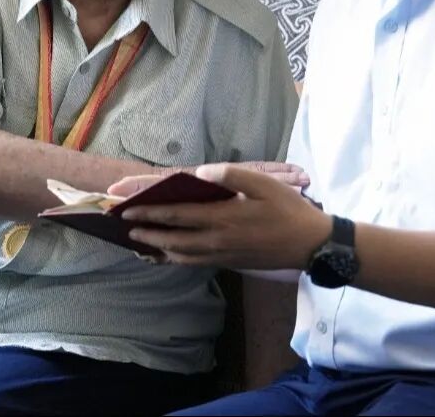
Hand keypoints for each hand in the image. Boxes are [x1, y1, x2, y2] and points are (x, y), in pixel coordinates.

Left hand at [120, 164, 330, 269]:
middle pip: (173, 239)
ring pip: (182, 255)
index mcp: (223, 218)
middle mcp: (217, 240)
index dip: (150, 212)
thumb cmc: (287, 209)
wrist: (309, 244)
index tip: (127, 209)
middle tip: (126, 229)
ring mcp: (223, 255)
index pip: (177, 214)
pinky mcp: (230, 263)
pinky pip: (195, 262)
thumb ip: (231, 175)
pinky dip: (177, 258)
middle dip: (147, 233)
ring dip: (159, 248)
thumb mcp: (263, 184)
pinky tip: (172, 254)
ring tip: (141, 243)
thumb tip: (199, 172)